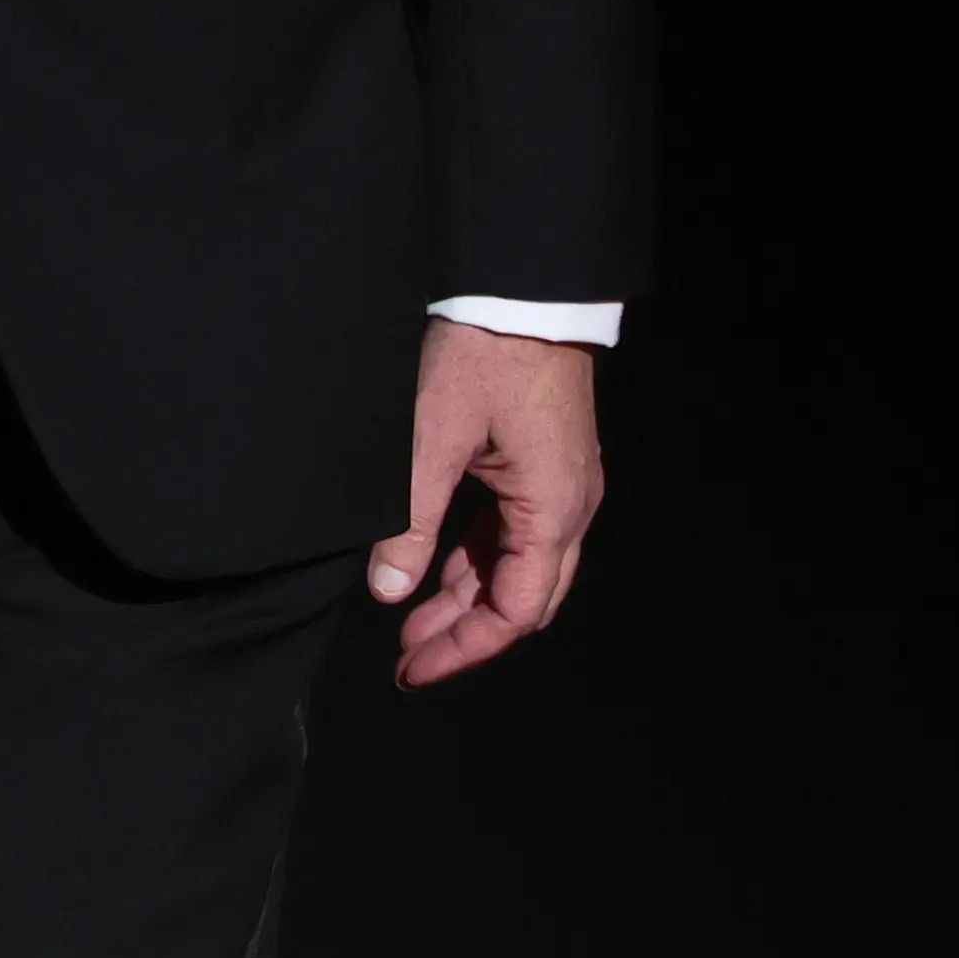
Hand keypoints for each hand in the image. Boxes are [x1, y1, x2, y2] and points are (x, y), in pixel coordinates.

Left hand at [371, 323, 602, 687]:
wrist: (524, 289)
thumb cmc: (486, 354)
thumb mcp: (433, 440)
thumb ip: (412, 520)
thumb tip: (389, 590)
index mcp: (552, 511)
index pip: (516, 611)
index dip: (464, 649)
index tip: (414, 669)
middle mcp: (568, 506)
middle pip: (522, 597)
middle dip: (464, 633)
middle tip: (407, 658)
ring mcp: (560, 483)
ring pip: (515, 564)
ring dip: (466, 595)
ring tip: (410, 619)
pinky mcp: (543, 462)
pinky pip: (513, 529)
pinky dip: (476, 555)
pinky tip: (436, 564)